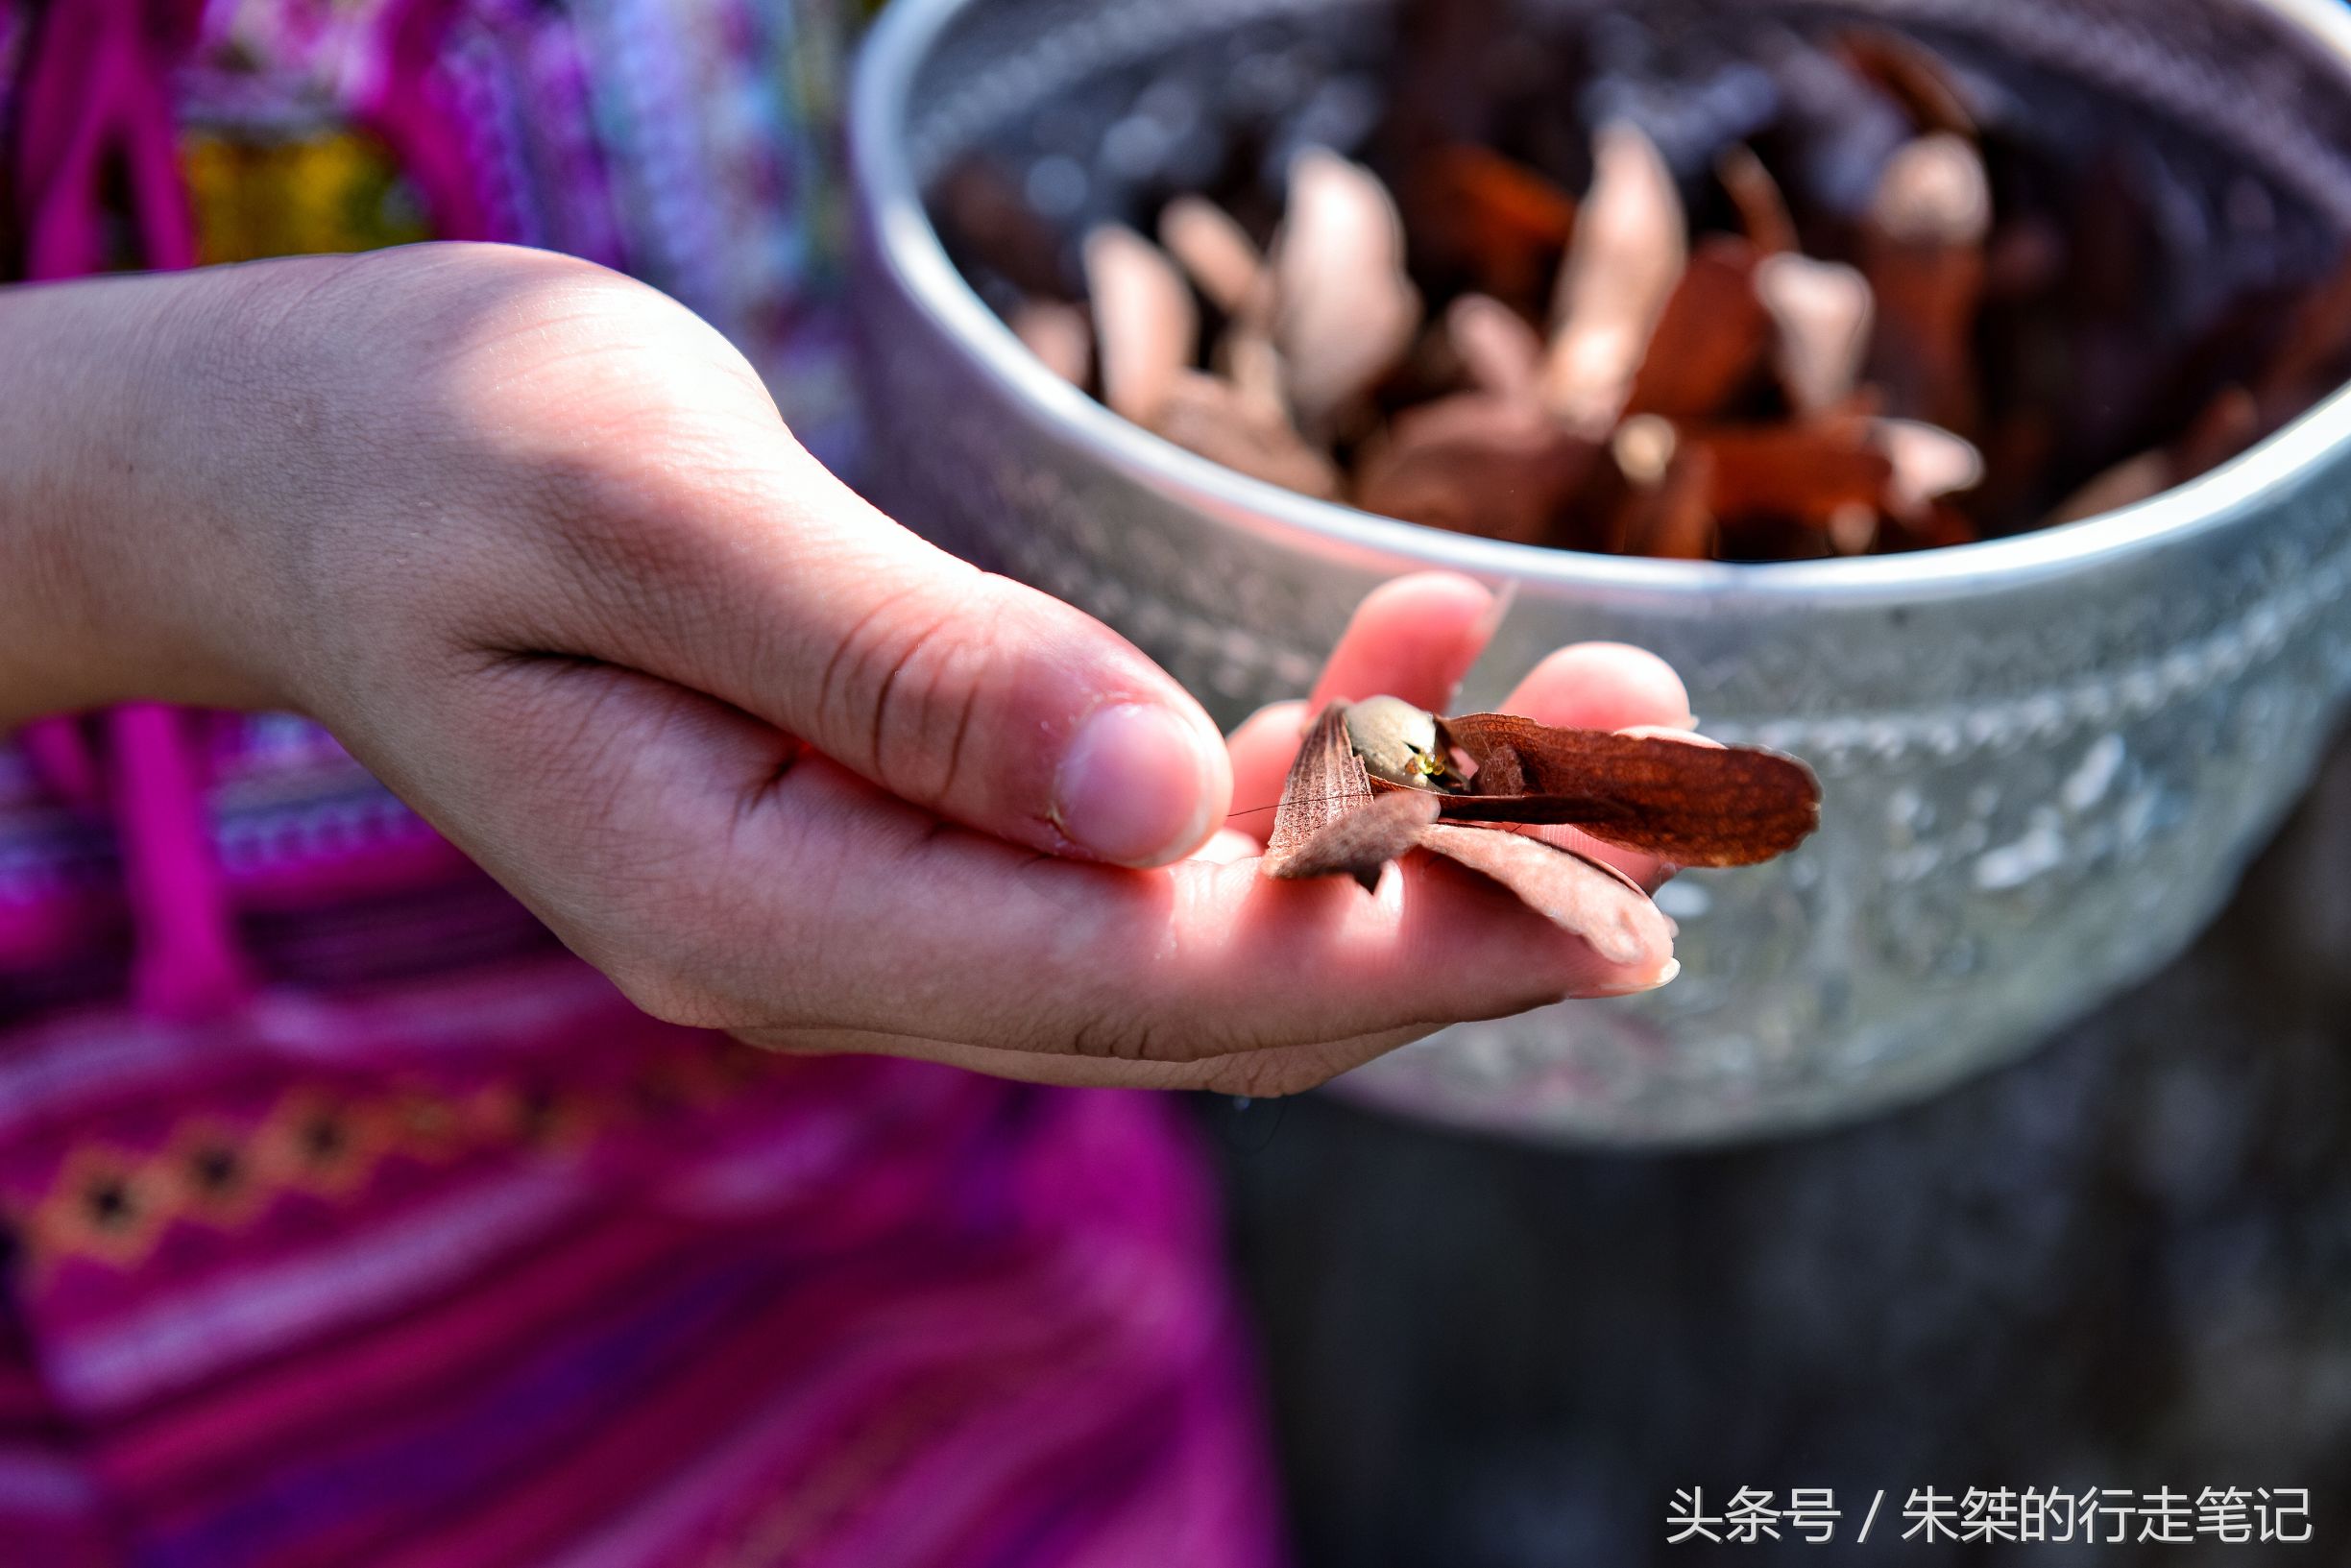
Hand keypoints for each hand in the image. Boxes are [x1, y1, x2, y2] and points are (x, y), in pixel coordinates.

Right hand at [0, 242, 1687, 1094]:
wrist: (302, 464)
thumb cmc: (427, 446)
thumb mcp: (633, 503)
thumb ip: (894, 662)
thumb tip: (1157, 795)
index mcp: (762, 913)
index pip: (1141, 980)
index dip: (1394, 943)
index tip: (1617, 894)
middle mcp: (845, 951)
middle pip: (1210, 985)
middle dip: (1455, 891)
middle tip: (1670, 760)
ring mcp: (878, 903)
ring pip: (1200, 925)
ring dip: (1404, 829)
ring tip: (1592, 692)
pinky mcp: (910, 825)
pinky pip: (1140, 846)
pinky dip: (1295, 777)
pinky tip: (1404, 670)